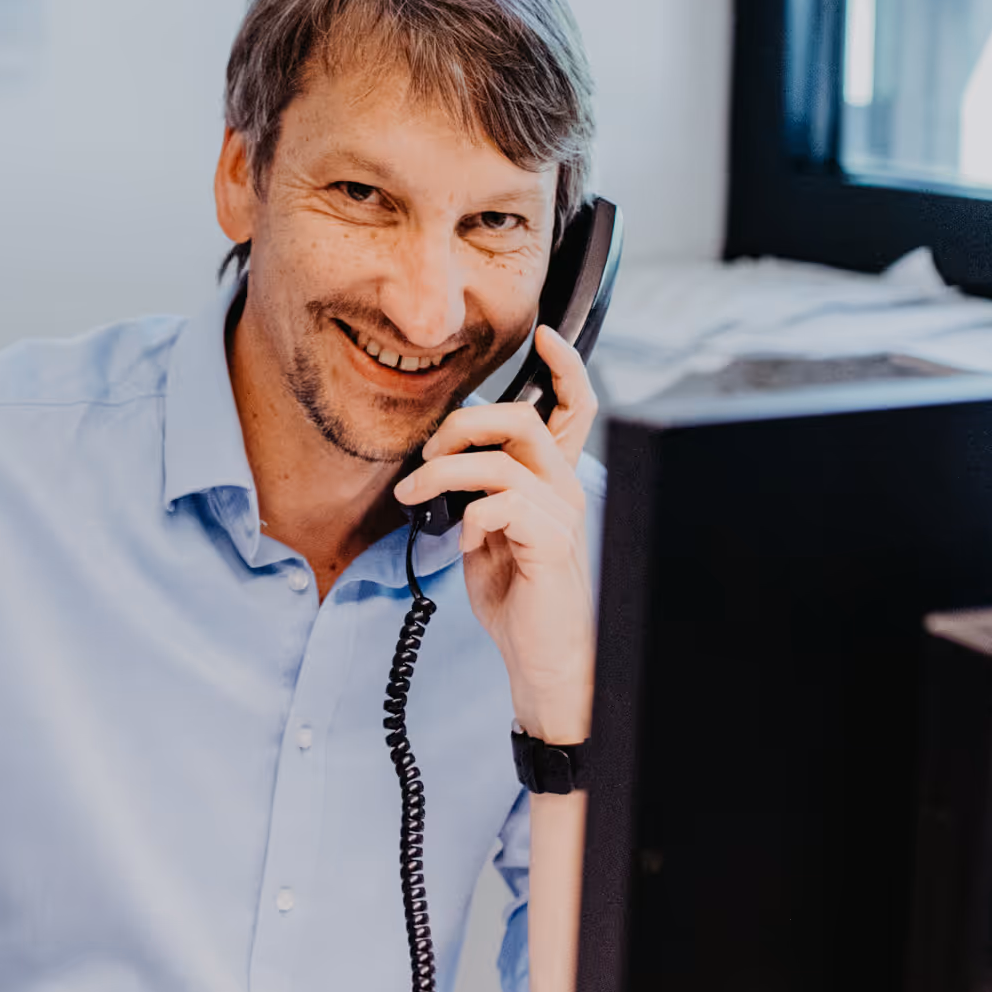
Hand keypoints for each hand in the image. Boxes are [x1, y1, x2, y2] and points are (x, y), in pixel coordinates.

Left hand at [400, 323, 598, 743]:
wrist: (542, 657)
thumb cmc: (517, 595)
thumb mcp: (487, 532)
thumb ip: (475, 492)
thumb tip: (441, 469)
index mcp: (553, 480)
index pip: (576, 407)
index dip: (565, 365)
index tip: (541, 335)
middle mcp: (565, 489)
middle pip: (522, 420)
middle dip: (463, 423)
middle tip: (427, 454)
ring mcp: (562, 516)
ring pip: (501, 462)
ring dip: (444, 474)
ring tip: (414, 494)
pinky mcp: (551, 545)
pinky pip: (503, 505)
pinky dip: (471, 515)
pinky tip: (464, 538)